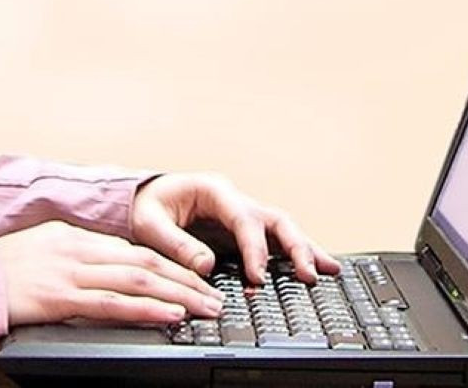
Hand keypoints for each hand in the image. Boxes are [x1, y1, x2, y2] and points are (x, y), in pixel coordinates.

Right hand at [0, 220, 224, 327]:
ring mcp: (70, 272)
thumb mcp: (42, 250)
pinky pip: (113, 303)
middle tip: (215, 296)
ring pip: (139, 280)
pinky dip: (147, 309)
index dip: (171, 264)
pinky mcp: (60, 297)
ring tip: (206, 308)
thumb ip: (75, 257)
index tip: (196, 278)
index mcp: (75, 236)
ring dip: (179, 294)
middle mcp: (79, 248)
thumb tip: (107, 271)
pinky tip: (170, 314)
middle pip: (147, 261)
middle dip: (187, 279)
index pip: (135, 249)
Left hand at [130, 173, 341, 284]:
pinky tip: (313, 270)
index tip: (258, 277)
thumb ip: (175, 243)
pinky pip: (273, 242)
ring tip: (328, 271)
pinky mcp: (241, 233)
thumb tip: (206, 266)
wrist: (140, 199)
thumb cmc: (144, 206)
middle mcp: (233, 200)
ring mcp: (241, 215)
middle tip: (309, 273)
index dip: (254, 249)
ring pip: (282, 229)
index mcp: (213, 191)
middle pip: (275, 220)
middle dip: (295, 246)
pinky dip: (293, 256)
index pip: (244, 219)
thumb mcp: (149, 223)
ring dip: (305, 250)